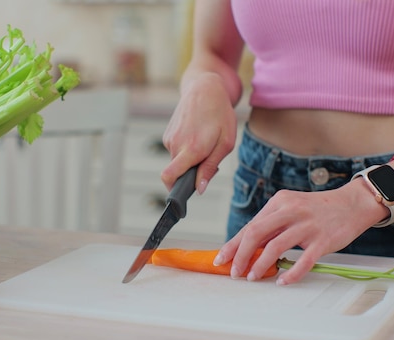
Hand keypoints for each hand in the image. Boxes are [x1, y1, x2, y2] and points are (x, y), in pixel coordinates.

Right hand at [161, 73, 236, 193]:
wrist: (205, 88)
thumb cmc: (220, 114)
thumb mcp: (225, 143)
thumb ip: (210, 168)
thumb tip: (198, 189)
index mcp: (192, 149)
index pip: (169, 177)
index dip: (173, 192)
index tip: (180, 198)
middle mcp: (176, 144)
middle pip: (177, 172)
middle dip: (190, 174)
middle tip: (208, 160)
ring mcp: (169, 138)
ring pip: (177, 161)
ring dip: (190, 160)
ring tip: (205, 143)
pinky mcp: (167, 133)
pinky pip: (176, 151)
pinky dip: (186, 150)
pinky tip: (198, 136)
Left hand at [214, 181, 384, 284]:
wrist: (353, 203)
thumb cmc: (318, 209)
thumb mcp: (291, 207)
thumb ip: (272, 224)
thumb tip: (248, 246)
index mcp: (279, 202)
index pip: (250, 225)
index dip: (233, 244)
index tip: (222, 258)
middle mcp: (291, 211)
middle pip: (256, 234)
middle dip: (240, 255)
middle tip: (235, 272)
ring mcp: (307, 225)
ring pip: (275, 247)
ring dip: (260, 265)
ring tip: (252, 277)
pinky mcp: (323, 240)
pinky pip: (303, 261)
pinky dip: (290, 273)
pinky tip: (282, 280)